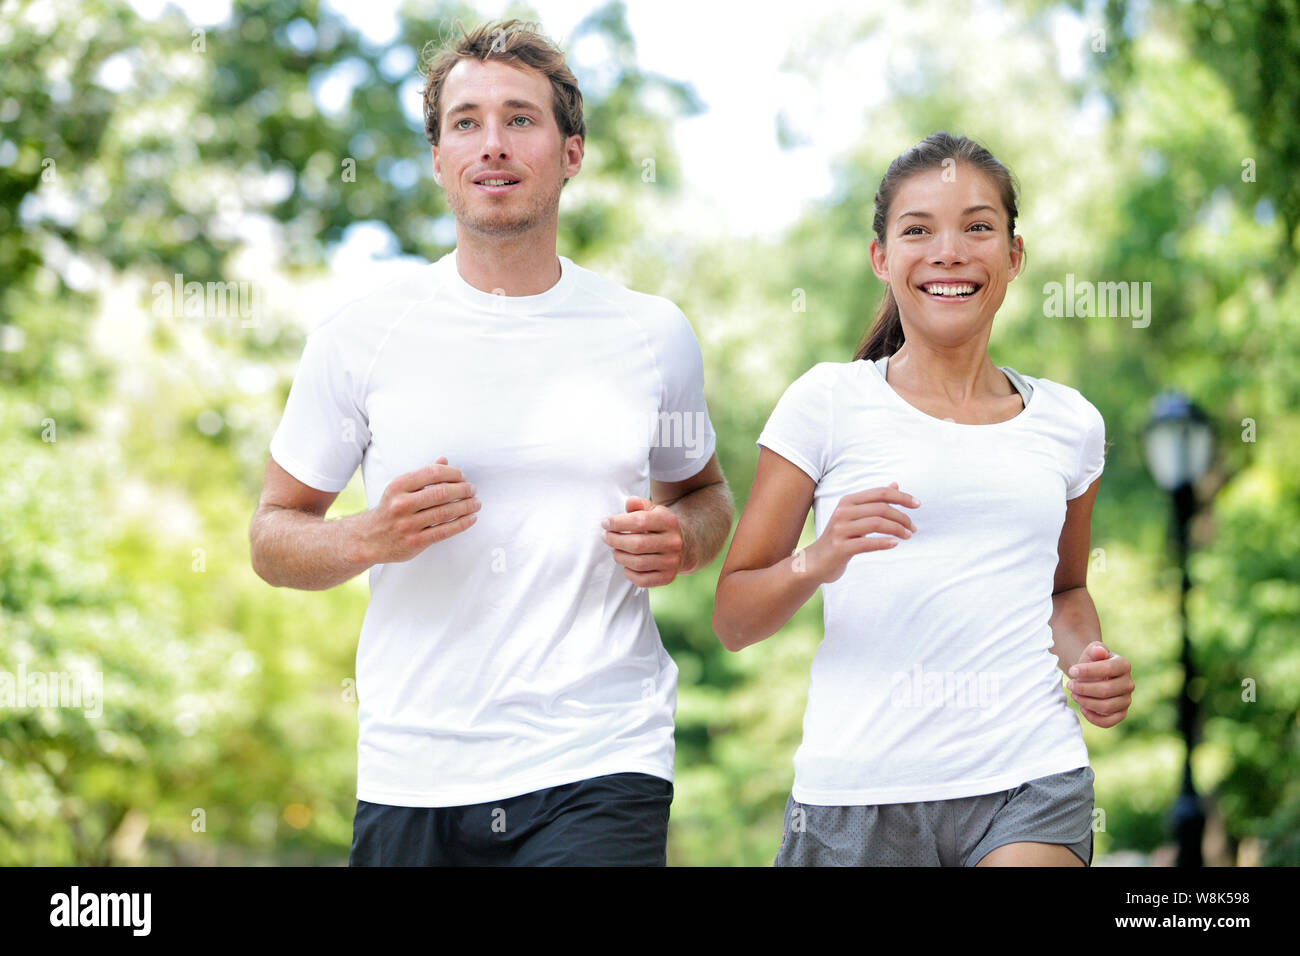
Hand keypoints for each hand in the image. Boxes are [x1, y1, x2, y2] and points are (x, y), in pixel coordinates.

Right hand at [360, 456, 479, 563]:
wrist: (369, 538)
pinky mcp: (414, 542)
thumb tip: (444, 460)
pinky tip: (471, 518)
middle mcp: (401, 504)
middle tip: (472, 490)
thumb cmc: (390, 510)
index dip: (452, 473)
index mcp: (398, 486)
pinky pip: (444, 531)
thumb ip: (422, 476)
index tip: (462, 477)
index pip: (432, 473)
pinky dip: (462, 524)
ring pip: (445, 513)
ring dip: (466, 506)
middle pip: (441, 493)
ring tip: (476, 503)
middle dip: (463, 490)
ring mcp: (407, 524)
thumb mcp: (400, 489)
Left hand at [601, 496, 683, 587]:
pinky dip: (629, 573)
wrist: (685, 545)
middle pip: (637, 544)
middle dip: (615, 541)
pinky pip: (642, 580)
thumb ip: (640, 504)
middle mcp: (673, 542)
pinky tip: (626, 564)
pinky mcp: (668, 577)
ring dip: (619, 557)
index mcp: (669, 522)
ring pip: (637, 563)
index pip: (640, 521)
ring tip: (614, 550)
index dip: (618, 522)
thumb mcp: (653, 510)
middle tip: (606, 537)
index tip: (605, 523)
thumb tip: (629, 503)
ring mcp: (672, 562)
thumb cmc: (660, 526)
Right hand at [803, 482, 917, 583]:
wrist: (816, 561)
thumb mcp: (856, 515)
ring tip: (908, 536)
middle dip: (902, 517)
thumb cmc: (841, 537)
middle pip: (881, 508)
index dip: (902, 497)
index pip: (880, 493)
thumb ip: (874, 501)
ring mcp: (840, 529)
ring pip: (877, 524)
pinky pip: (867, 543)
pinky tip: (895, 544)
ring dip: (898, 530)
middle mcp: (843, 512)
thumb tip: (895, 485)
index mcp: (848, 501)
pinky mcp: (840, 547)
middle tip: (913, 528)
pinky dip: (884, 543)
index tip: (918, 504)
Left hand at [1067, 641, 1133, 727]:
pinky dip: (1093, 718)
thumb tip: (1099, 651)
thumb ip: (1095, 649)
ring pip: (1106, 707)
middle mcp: (1129, 683)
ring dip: (1086, 702)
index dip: (1088, 671)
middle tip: (1070, 685)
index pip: (1108, 669)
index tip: (1071, 671)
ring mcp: (1126, 700)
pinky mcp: (1121, 713)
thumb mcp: (1091, 651)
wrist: (1092, 674)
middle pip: (1106, 690)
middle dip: (1083, 688)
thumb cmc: (1091, 661)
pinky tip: (1082, 708)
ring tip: (1074, 694)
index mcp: (1124, 665)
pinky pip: (1109, 722)